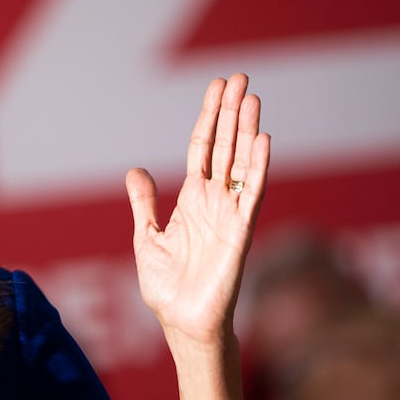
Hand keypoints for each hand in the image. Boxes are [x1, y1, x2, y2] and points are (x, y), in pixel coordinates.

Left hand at [125, 74, 269, 348]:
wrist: (181, 322)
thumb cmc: (167, 287)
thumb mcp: (147, 237)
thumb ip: (145, 203)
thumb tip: (136, 170)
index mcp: (192, 200)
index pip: (203, 148)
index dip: (208, 117)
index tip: (216, 87)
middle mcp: (215, 201)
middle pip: (225, 145)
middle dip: (230, 112)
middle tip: (239, 76)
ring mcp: (230, 214)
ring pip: (241, 162)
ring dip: (247, 129)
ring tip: (251, 96)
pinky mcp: (240, 232)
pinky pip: (252, 194)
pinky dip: (257, 167)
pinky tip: (262, 140)